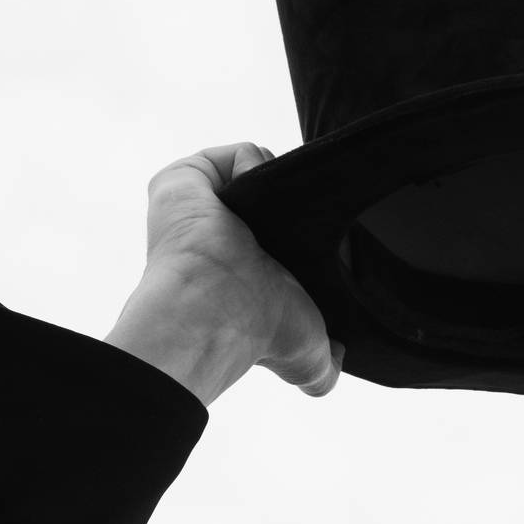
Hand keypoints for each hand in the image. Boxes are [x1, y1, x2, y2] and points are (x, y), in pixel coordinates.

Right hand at [144, 141, 343, 395]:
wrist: (216, 313)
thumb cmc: (257, 335)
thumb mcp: (310, 360)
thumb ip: (327, 366)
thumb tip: (340, 357)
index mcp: (245, 272)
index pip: (283, 240)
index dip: (309, 238)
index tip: (325, 245)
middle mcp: (221, 240)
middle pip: (273, 200)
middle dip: (298, 202)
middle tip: (310, 220)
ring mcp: (199, 209)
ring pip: (254, 174)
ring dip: (276, 183)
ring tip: (280, 210)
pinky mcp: (183, 181)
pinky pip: (234, 156)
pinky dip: (253, 165)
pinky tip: (256, 193)